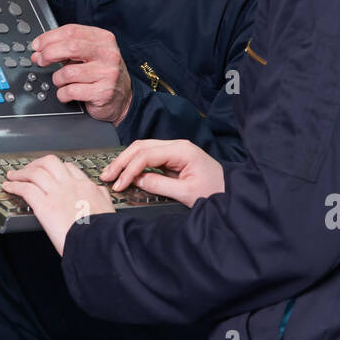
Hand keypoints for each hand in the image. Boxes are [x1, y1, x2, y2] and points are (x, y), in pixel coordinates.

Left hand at [3, 155, 115, 253]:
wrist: (98, 243)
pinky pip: (25, 189)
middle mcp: (70, 185)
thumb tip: (99, 192)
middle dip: (36, 164)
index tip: (48, 172)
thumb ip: (101, 197)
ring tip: (12, 176)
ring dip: (21, 173)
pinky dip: (14, 185)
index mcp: (86, 187)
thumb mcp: (108, 208)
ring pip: (35, 172)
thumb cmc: (103, 233)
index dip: (55, 168)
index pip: (68, 168)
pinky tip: (8, 187)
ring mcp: (57, 194)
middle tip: (28, 170)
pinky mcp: (45, 206)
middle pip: (50, 162)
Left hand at [30, 25, 132, 124]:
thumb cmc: (101, 74)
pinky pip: (71, 91)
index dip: (49, 37)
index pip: (71, 31)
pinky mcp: (103, 92)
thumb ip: (64, 50)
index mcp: (103, 39)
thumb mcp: (87, 55)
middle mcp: (107, 54)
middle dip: (49, 54)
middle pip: (70, 47)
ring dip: (57, 79)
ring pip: (68, 72)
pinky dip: (63, 94)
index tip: (37, 45)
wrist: (122, 98)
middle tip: (41, 60)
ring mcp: (107, 73)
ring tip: (62, 81)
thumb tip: (39, 52)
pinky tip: (67, 93)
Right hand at [100, 140, 224, 207]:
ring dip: (126, 161)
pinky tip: (125, 173)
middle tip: (106, 176)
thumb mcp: (187, 193)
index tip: (119, 184)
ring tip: (111, 174)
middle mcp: (178, 145)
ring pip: (143, 149)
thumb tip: (137, 180)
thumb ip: (160, 185)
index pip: (147, 154)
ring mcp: (175, 150)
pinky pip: (149, 156)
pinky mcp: (174, 158)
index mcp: (182, 150)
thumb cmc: (216, 191)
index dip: (129, 169)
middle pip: (141, 146)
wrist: (233, 192)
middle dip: (122, 161)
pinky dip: (135, 163)